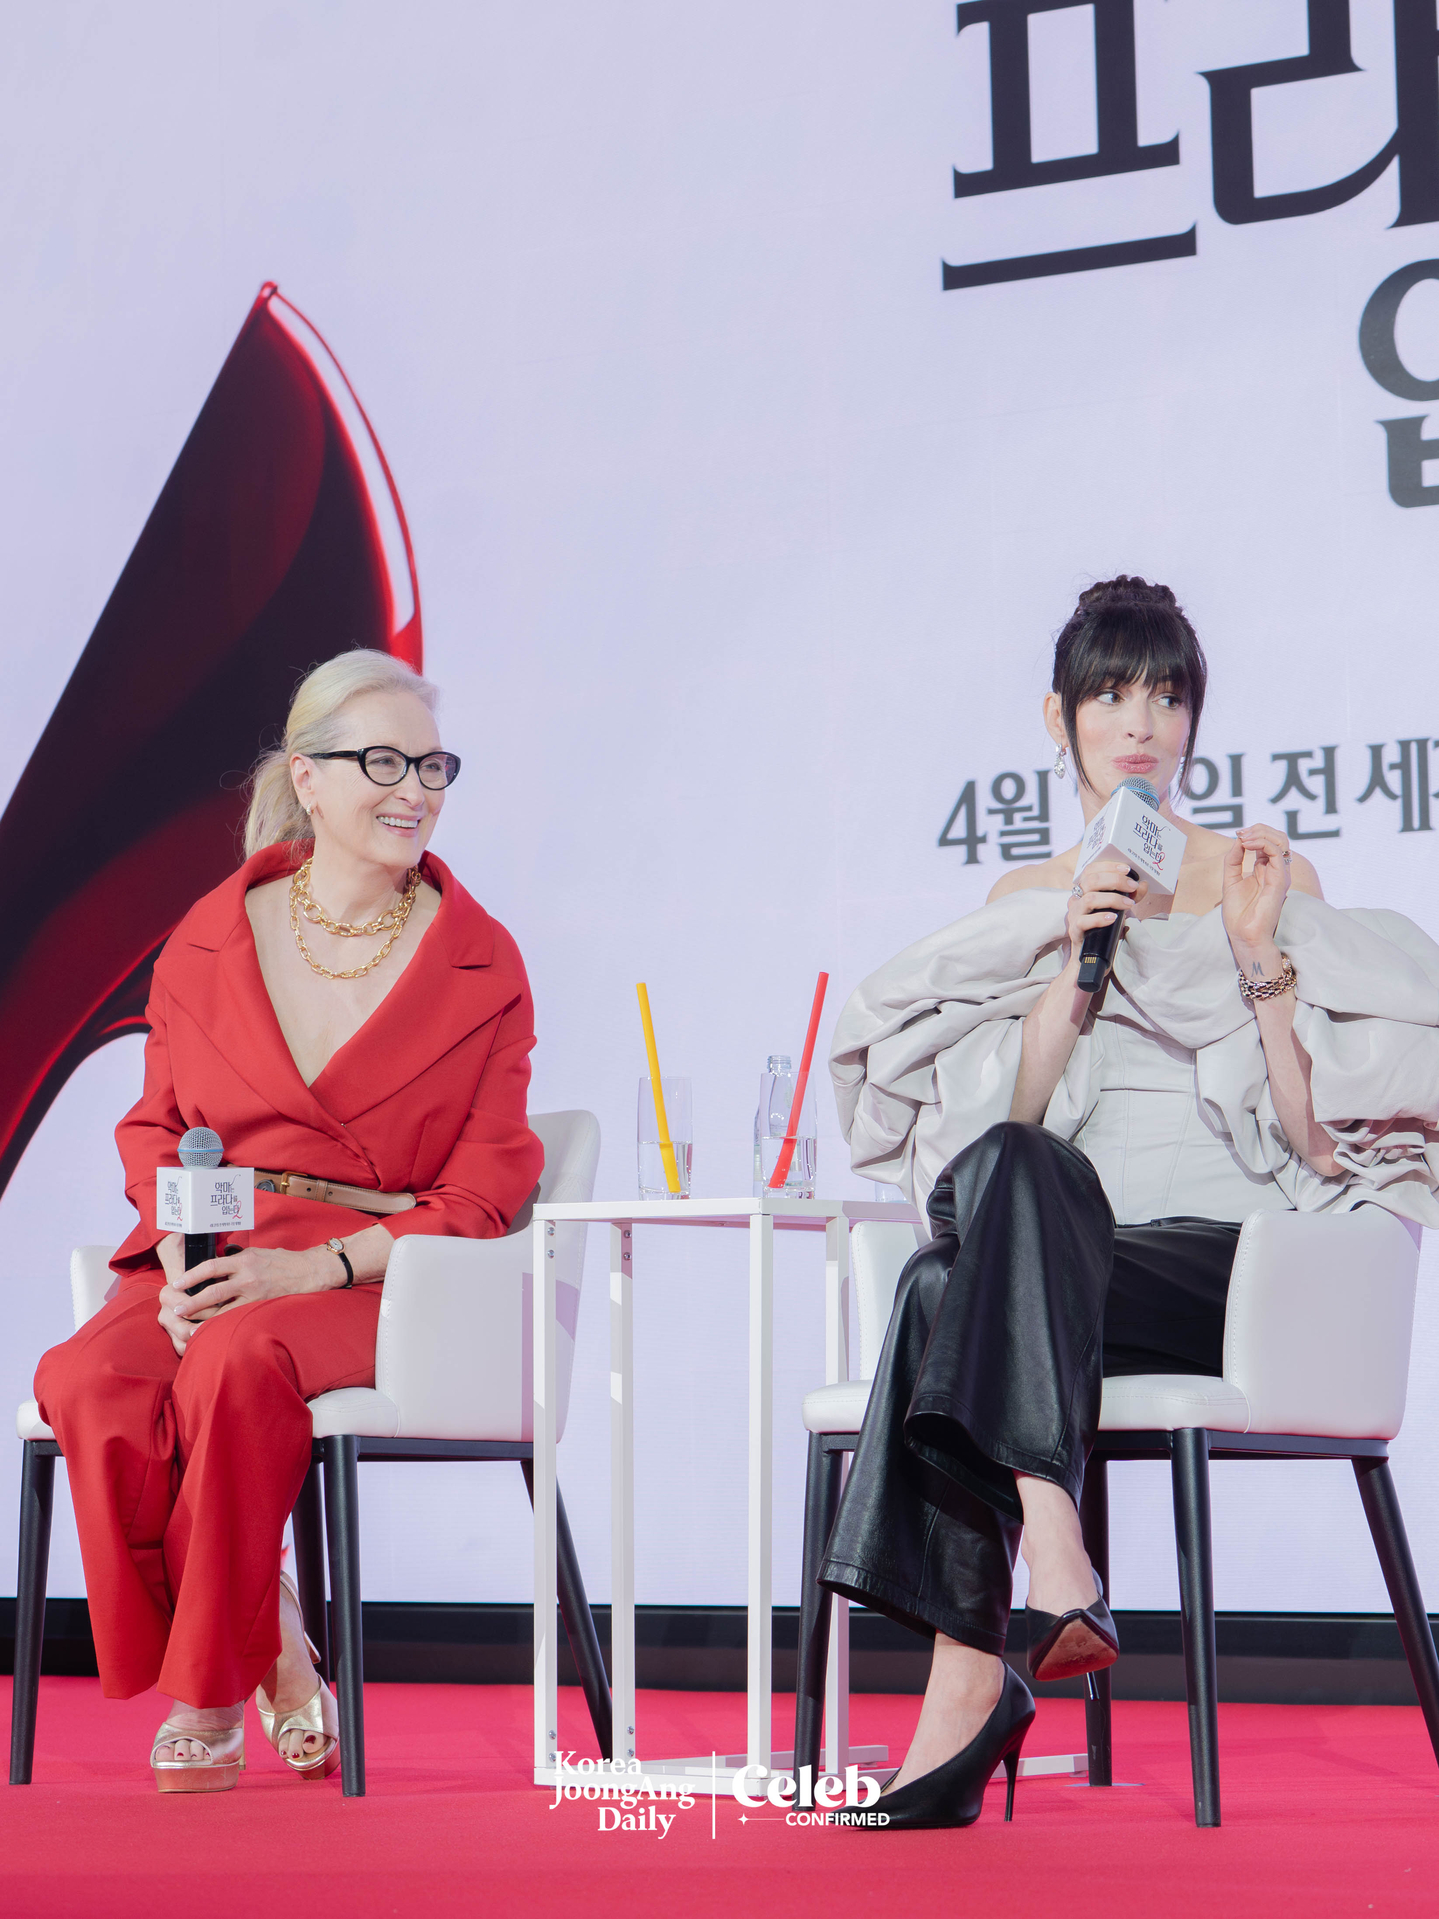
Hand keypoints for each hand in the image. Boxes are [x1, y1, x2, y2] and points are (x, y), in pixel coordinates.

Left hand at [157, 1244, 341, 1354]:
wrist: (311, 1271)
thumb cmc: (284, 1261)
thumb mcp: (258, 1252)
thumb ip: (238, 1259)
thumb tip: (217, 1266)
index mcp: (244, 1258)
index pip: (211, 1266)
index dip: (191, 1275)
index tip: (178, 1283)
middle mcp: (247, 1275)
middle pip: (213, 1289)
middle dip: (192, 1301)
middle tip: (176, 1309)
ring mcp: (255, 1292)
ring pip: (223, 1307)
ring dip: (204, 1317)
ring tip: (189, 1326)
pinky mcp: (263, 1305)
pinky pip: (238, 1316)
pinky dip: (223, 1324)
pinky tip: (213, 1331)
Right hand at [1064, 859, 1147, 963]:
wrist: (1091, 957)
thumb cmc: (1104, 930)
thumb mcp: (1119, 910)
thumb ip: (1131, 896)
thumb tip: (1143, 884)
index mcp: (1084, 891)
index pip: (1091, 870)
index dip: (1108, 866)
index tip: (1127, 869)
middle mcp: (1076, 899)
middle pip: (1091, 880)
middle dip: (1115, 880)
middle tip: (1132, 886)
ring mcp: (1074, 915)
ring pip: (1089, 899)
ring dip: (1112, 899)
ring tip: (1128, 905)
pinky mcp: (1074, 930)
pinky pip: (1084, 921)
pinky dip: (1100, 918)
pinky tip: (1113, 918)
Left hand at [1223, 824, 1290, 968]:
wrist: (1244, 935)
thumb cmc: (1239, 914)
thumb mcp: (1231, 880)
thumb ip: (1234, 860)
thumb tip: (1238, 840)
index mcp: (1265, 870)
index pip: (1269, 841)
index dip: (1254, 833)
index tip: (1237, 834)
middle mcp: (1275, 870)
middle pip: (1278, 837)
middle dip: (1259, 829)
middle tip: (1241, 833)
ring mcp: (1279, 874)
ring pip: (1281, 841)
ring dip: (1261, 834)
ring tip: (1244, 838)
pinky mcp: (1279, 880)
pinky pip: (1276, 853)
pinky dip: (1262, 844)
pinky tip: (1247, 846)